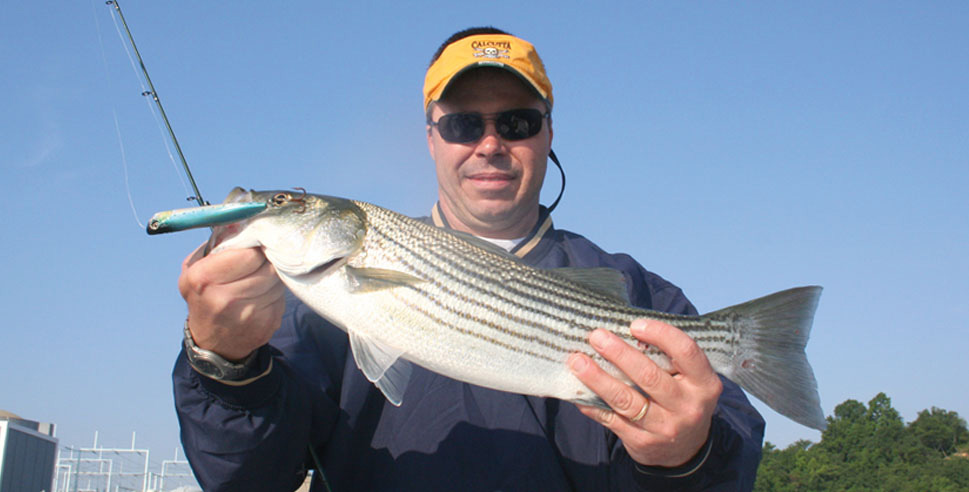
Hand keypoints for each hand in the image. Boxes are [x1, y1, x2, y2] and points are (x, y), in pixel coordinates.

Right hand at [178, 243, 286, 360]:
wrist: (213, 343)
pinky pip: (282, 296)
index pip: (248, 253)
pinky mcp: (268, 324)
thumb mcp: (194, 269)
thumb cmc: (204, 297)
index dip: (257, 245)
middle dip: (268, 258)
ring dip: (274, 273)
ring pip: (278, 280)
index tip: (257, 242)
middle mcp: (225, 298)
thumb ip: (215, 244)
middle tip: (265, 255)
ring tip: (262, 274)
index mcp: (204, 279)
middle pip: (267, 266)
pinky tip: (264, 292)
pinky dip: (277, 291)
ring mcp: (249, 314)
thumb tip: (240, 221)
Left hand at [568, 319, 722, 467]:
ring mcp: (665, 427)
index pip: (686, 352)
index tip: (634, 324)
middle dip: (619, 353)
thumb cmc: (681, 399)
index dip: (661, 334)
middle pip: (649, 376)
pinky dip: (592, 404)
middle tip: (596, 336)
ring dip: (598, 379)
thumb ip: (667, 358)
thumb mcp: (690, 380)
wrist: (685, 450)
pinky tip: (577, 392)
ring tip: (577, 362)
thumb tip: (623, 330)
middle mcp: (687, 407)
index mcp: (704, 384)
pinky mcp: (642, 442)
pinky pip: (611, 420)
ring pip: (626, 400)